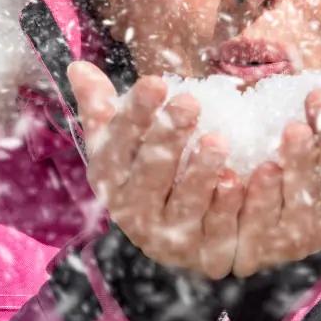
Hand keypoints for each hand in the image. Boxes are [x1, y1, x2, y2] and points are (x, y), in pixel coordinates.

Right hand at [67, 60, 242, 278]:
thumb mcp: (122, 143)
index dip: (136, 116)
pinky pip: (220, 231)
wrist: (178, 236)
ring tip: (218, 141)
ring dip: (199, 174)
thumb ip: (102, 107)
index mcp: (111, 181)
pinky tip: (242, 179)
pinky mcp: (207, 253)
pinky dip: (230, 206)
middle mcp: (135, 214)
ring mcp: (170, 239)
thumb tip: (78, 66)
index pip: (118, 146)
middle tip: (190, 103)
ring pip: (185, 206)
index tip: (155, 83)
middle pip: (150, 175)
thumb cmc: (146, 173)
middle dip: (168, 138)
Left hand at [231, 72, 320, 277]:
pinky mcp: (257, 249)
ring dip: (299, 164)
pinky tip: (251, 170)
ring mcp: (297, 235)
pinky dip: (257, 197)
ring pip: (302, 200)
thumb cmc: (318, 187)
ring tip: (291, 128)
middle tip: (317, 94)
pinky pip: (259, 223)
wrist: (260, 243)